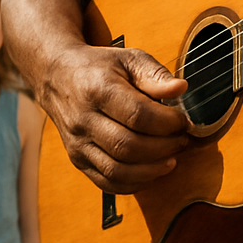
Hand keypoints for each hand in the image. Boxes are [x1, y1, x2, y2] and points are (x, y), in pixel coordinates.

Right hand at [39, 43, 188, 193]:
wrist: (59, 77)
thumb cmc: (100, 67)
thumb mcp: (128, 58)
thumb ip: (155, 74)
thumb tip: (180, 89)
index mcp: (99, 89)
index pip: (137, 115)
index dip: (167, 122)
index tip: (183, 120)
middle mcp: (84, 120)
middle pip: (128, 146)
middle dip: (163, 148)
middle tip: (182, 140)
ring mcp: (78, 143)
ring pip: (117, 170)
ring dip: (151, 170)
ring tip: (172, 159)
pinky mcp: (77, 160)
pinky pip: (106, 182)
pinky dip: (133, 183)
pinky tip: (151, 171)